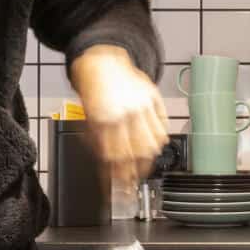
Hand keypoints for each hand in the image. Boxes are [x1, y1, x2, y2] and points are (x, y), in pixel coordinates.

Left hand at [70, 46, 169, 182]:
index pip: (114, 157)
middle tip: (133, 182)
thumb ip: (97, 140)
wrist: (102, 61)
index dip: (118, 176)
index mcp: (104, 118)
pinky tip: (154, 145)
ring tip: (144, 166)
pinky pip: (162, 125)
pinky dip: (159, 139)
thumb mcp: (88, 117)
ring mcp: (142, 105)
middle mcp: (125, 113)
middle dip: (136, 172)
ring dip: (150, 158)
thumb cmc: (93, 90)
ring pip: (153, 142)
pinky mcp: (153, 98)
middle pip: (137, 153)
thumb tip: (107, 166)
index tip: (118, 188)